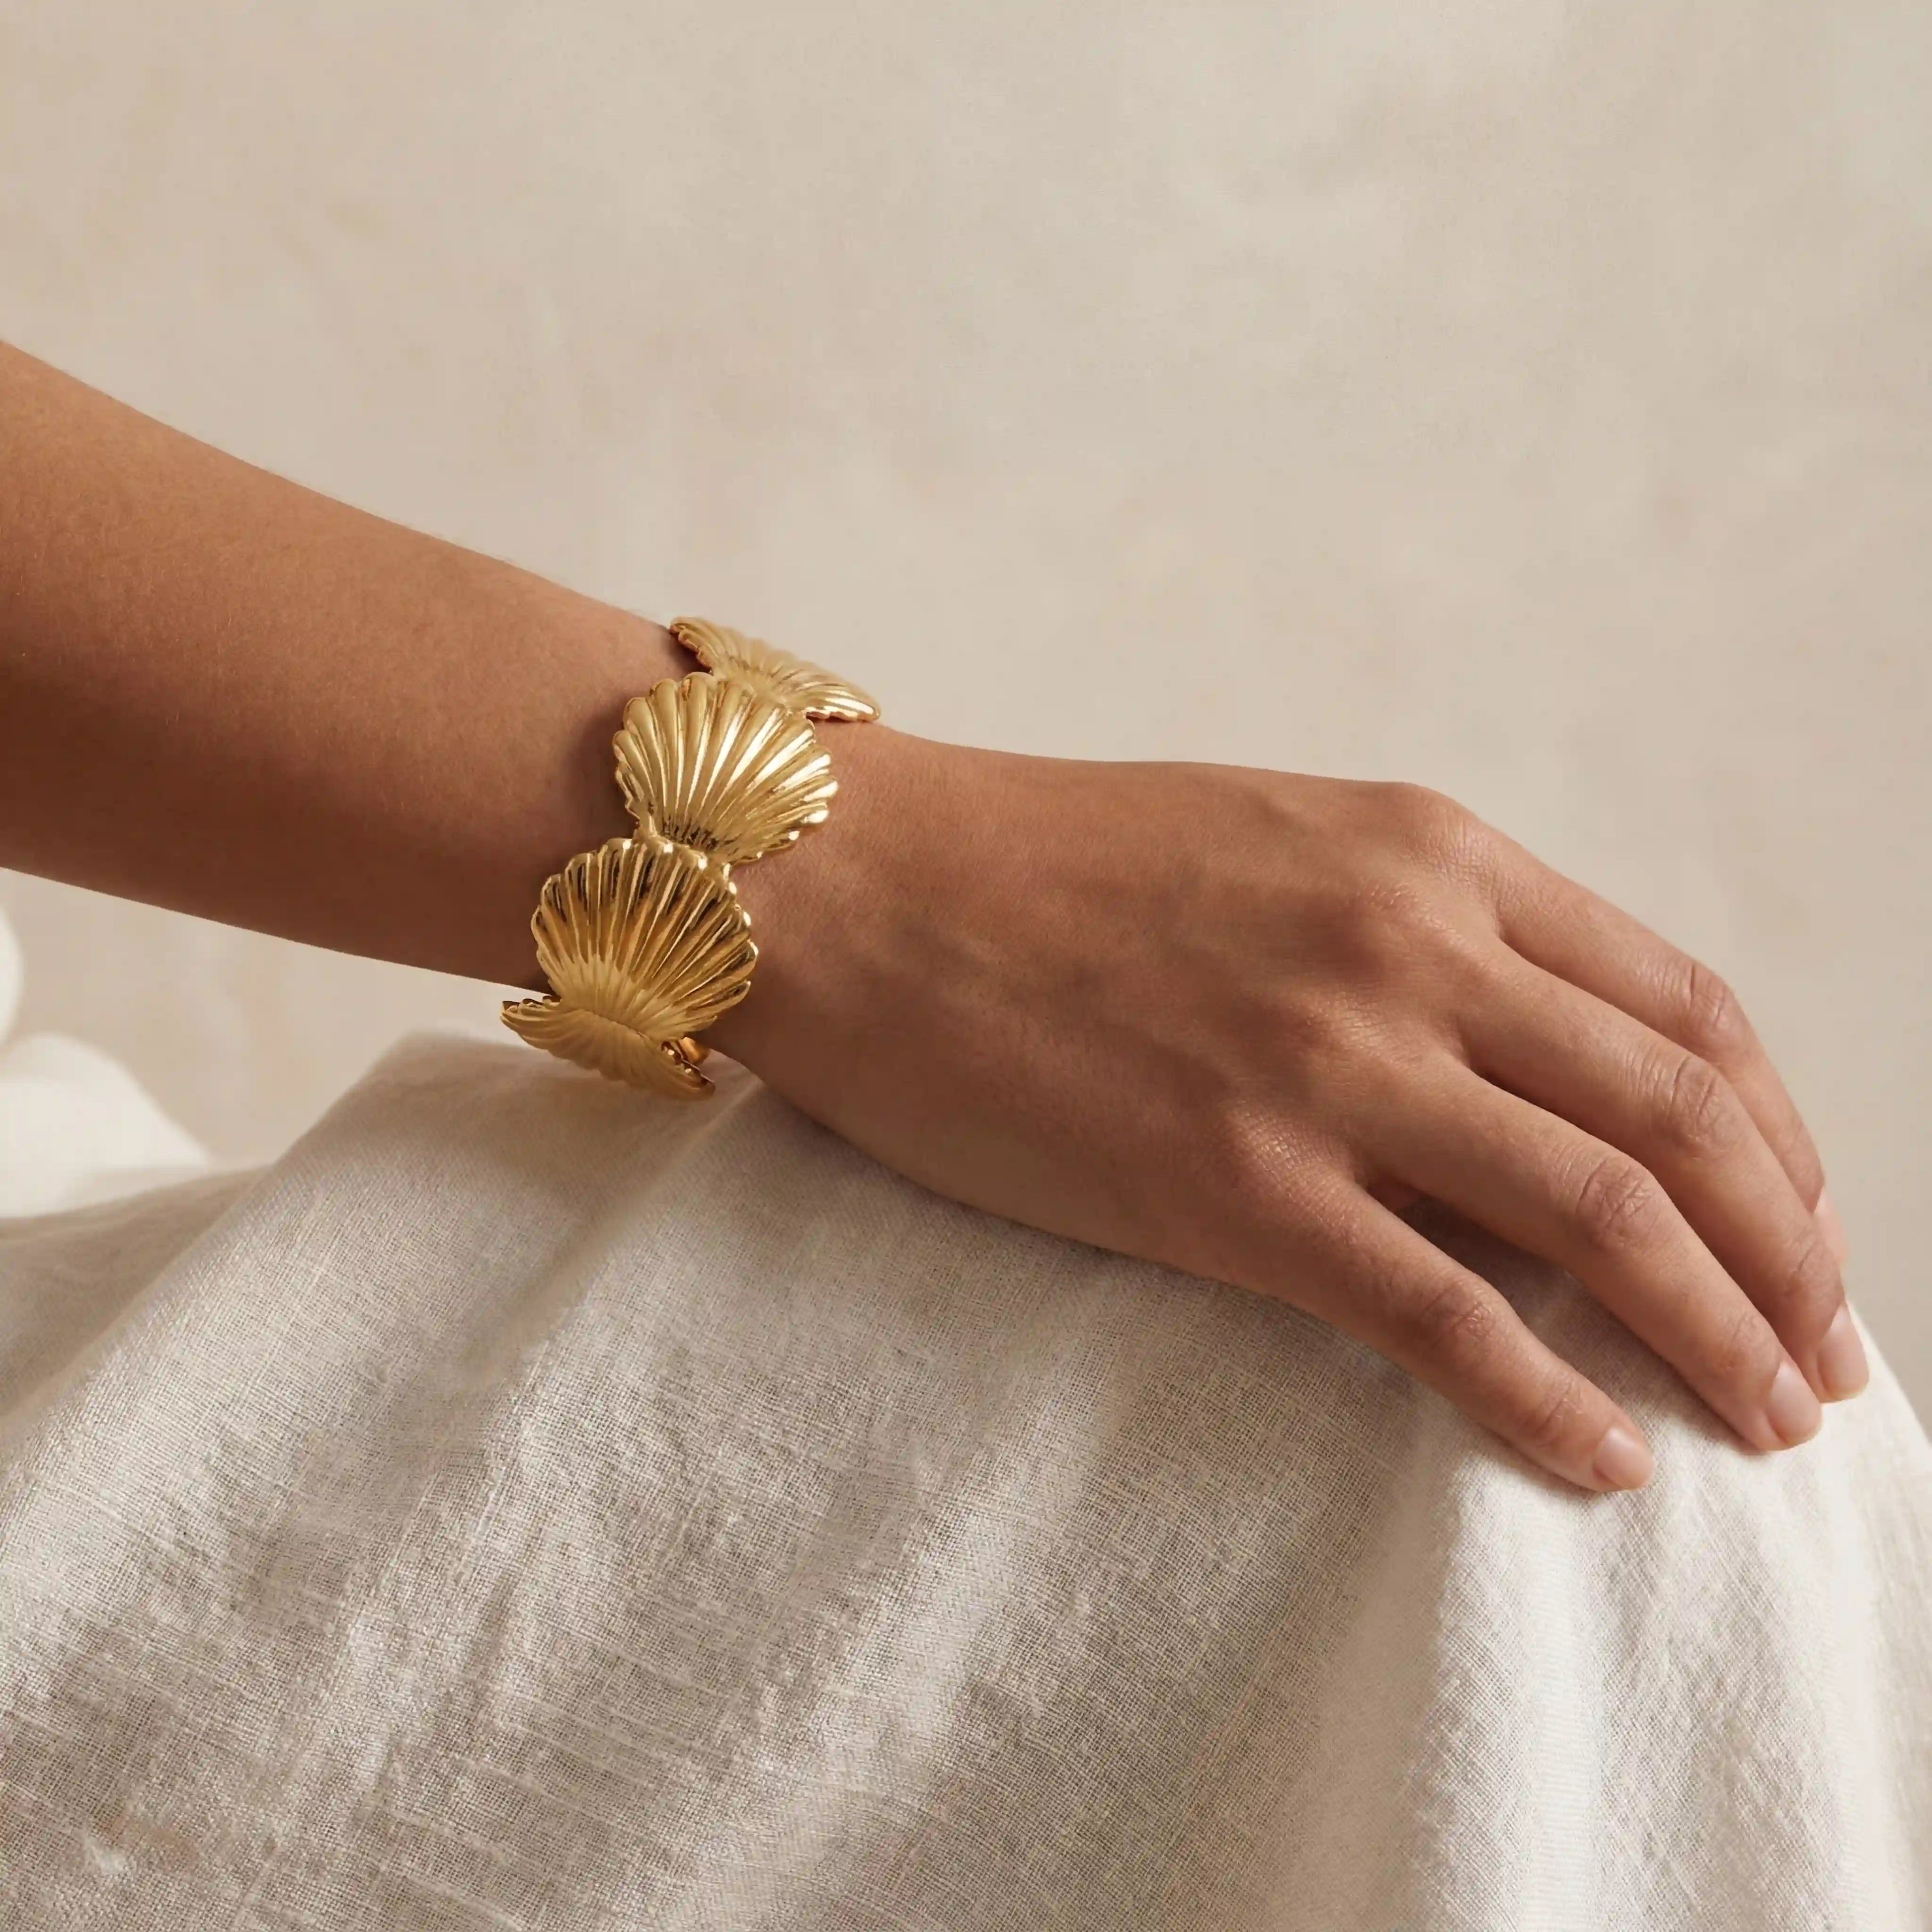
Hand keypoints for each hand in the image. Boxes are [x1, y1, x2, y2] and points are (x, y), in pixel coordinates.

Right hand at [710, 726, 1866, 1493]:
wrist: (863, 883)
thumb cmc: (1047, 867)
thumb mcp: (1277, 850)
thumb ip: (1417, 939)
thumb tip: (1524, 1085)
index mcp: (1428, 856)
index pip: (1680, 1009)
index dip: (1777, 1136)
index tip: (1799, 1229)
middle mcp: (1407, 945)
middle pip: (1681, 1117)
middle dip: (1788, 1256)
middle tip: (1820, 1358)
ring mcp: (1322, 1063)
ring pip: (1603, 1215)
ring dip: (1716, 1334)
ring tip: (1763, 1421)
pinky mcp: (1227, 1179)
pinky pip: (1444, 1311)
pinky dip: (1546, 1397)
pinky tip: (1598, 1456)